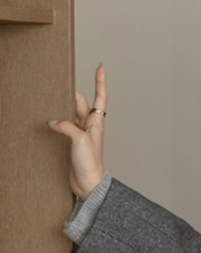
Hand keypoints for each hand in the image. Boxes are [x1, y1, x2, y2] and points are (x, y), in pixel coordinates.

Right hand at [50, 64, 106, 199]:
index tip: (100, 67)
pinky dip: (56, 123)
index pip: (100, 96)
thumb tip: (53, 122)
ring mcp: (79, 134)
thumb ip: (66, 127)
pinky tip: (49, 123)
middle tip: (58, 89)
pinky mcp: (71, 143)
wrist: (88, 185)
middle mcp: (88, 125)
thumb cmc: (91, 165)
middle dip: (70, 95)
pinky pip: (63, 127)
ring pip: (69, 114)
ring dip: (61, 110)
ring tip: (51, 104)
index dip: (100, 81)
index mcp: (96, 121)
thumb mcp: (79, 140)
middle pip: (79, 103)